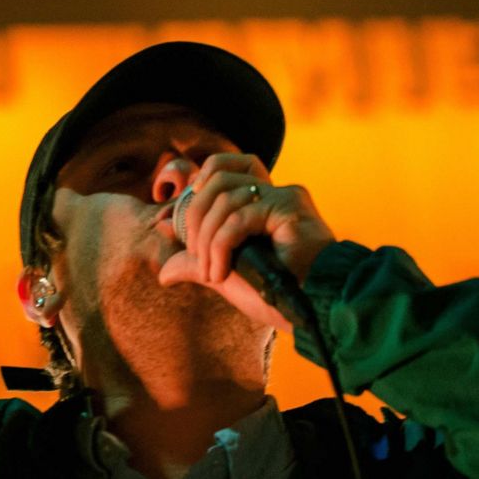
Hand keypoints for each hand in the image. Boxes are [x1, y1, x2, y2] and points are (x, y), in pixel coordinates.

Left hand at [158, 153, 335, 331]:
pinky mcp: (288, 207)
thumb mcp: (228, 276)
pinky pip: (239, 218)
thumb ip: (199, 263)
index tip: (174, 226)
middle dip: (194, 215)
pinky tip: (221, 272)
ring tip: (210, 272)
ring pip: (226, 197)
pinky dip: (220, 246)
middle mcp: (274, 191)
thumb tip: (164, 271)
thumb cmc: (280, 294)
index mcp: (262, 201)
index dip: (194, 190)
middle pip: (219, 176)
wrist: (314, 309)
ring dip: (207, 238)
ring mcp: (283, 196)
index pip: (222, 169)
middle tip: (194, 254)